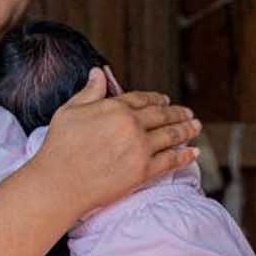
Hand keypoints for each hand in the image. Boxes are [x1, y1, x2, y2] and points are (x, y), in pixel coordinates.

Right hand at [38, 67, 200, 214]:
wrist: (60, 183)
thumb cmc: (59, 147)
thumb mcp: (69, 111)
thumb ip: (89, 92)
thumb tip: (98, 72)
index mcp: (115, 107)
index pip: (143, 99)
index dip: (157, 99)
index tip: (165, 100)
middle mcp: (132, 125)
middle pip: (162, 115)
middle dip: (178, 113)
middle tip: (189, 114)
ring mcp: (140, 148)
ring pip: (171, 136)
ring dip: (187, 130)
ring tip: (196, 127)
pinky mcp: (144, 171)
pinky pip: (171, 161)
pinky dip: (185, 156)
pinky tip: (193, 152)